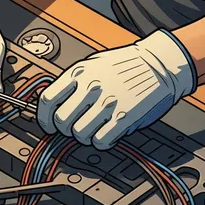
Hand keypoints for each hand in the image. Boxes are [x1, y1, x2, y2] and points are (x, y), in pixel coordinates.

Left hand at [37, 30, 196, 148]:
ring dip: (84, 137)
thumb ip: (73, 84)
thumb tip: (54, 104)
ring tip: (93, 130)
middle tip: (75, 127)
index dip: (45, 118)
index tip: (49, 125)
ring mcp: (107, 103)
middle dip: (65, 129)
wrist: (160, 63)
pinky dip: (101, 141)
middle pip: (62, 121)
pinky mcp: (124, 117)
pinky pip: (101, 141)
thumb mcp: (93, 64)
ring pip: (79, 134)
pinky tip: (107, 133)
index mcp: (79, 73)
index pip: (48, 100)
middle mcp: (90, 88)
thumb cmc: (125, 65)